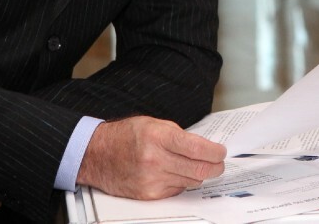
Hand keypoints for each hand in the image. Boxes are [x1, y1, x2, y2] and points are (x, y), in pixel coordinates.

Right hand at [78, 116, 225, 199]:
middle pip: (199, 169)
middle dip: (216, 167)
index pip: (197, 148)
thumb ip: (179, 135)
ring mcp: (152, 179)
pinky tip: (177, 173)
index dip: (215, 152)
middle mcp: (155, 159)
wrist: (97, 155)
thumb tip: (204, 147)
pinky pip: (177, 190)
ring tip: (198, 166)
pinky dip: (182, 182)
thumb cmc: (125, 136)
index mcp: (158, 136)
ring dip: (199, 174)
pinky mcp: (149, 194)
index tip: (221, 152)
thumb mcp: (154, 124)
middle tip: (219, 163)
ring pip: (191, 181)